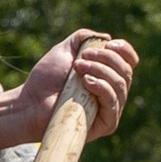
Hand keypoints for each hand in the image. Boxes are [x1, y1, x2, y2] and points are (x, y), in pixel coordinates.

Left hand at [14, 28, 137, 143]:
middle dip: (106, 59)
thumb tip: (107, 38)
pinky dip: (102, 88)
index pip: (129, 62)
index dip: (124, 50)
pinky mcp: (105, 124)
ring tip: (78, 69)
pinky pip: (113, 103)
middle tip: (81, 59)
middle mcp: (113, 92)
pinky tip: (86, 82)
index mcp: (107, 75)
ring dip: (100, 70)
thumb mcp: (66, 49)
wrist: (31, 102)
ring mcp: (110, 109)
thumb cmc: (46, 78)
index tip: (109, 44)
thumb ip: (84, 38)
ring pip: (121, 85)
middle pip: (126, 71)